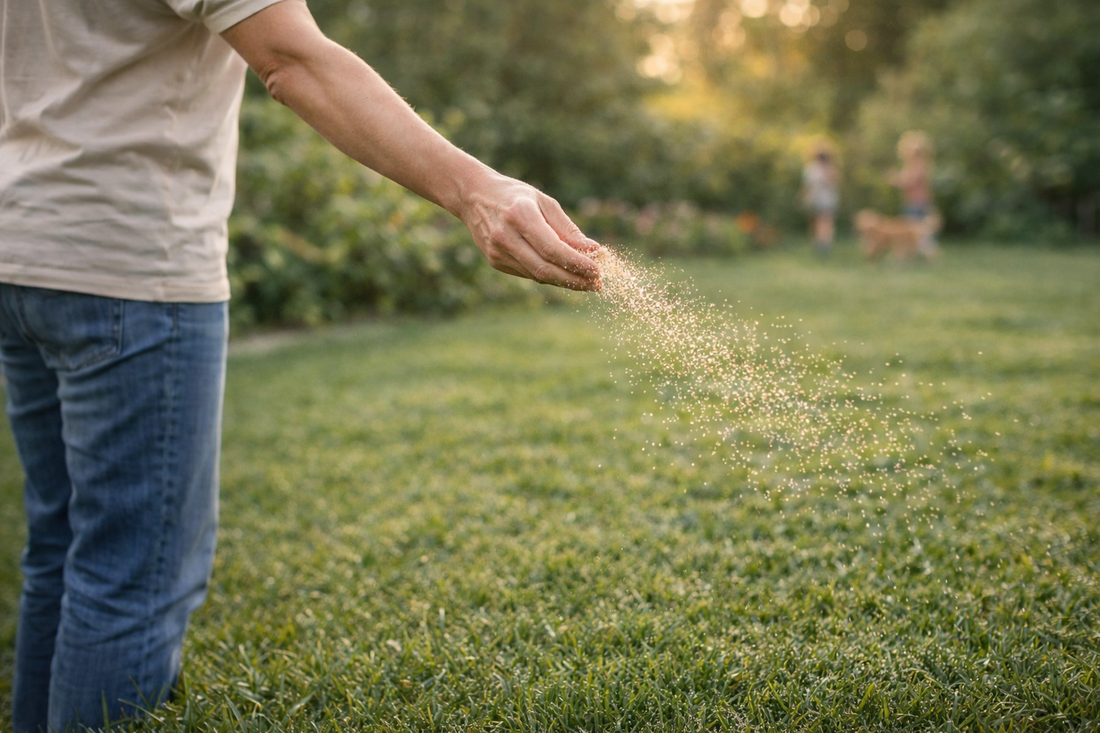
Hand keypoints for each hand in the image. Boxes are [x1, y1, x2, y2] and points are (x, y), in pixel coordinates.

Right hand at [457, 168, 601, 290]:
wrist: (474, 197)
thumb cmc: (516, 196)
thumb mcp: (544, 202)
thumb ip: (568, 229)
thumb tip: (594, 251)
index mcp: (520, 215)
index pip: (552, 248)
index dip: (577, 263)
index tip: (598, 271)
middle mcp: (505, 236)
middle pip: (545, 268)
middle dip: (574, 280)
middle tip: (597, 284)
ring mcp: (497, 252)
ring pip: (537, 275)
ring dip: (565, 281)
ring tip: (587, 282)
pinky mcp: (495, 262)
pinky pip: (528, 274)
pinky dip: (549, 276)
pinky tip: (565, 275)